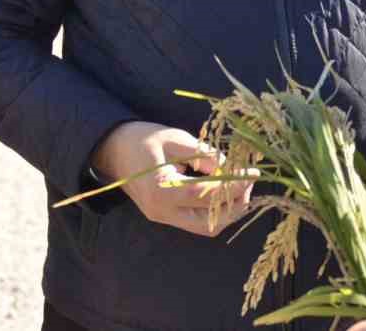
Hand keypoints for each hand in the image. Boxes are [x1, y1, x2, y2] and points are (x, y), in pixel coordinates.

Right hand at [90, 121, 254, 237]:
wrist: (112, 149)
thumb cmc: (143, 139)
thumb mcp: (176, 140)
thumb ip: (205, 155)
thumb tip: (234, 168)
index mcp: (162, 190)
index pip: (207, 195)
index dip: (234, 185)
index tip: (253, 172)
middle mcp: (162, 211)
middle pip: (209, 222)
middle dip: (235, 204)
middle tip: (249, 181)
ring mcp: (162, 217)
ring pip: (205, 227)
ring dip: (227, 211)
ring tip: (240, 187)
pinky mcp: (164, 216)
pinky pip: (196, 221)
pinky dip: (214, 211)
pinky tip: (224, 192)